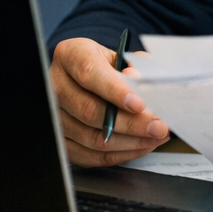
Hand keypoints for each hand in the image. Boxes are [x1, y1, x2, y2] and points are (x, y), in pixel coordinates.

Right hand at [51, 37, 169, 166]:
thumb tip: (138, 81)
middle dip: (131, 123)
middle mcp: (55, 85)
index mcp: (70, 55)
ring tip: (155, 137)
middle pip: (90, 111)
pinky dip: (119, 154)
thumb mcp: (121, 56)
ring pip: (91, 138)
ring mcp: (54, 115)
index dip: (115, 90)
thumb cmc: (107, 65)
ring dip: (129, 142)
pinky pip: (90, 156)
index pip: (89, 73)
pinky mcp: (60, 140)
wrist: (86, 77)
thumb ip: (135, 66)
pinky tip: (140, 146)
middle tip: (158, 126)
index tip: (139, 104)